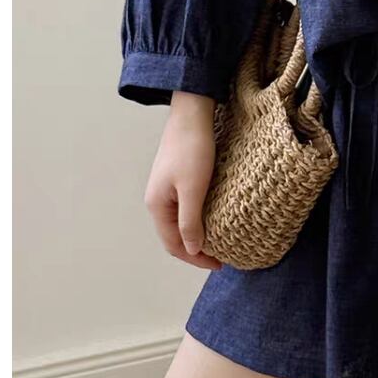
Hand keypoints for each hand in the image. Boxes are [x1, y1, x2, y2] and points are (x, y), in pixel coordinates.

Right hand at [143, 91, 221, 269]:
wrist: (191, 113)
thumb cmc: (191, 149)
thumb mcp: (193, 189)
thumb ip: (190, 221)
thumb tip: (192, 248)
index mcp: (157, 205)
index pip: (173, 244)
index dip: (194, 258)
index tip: (218, 264)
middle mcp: (158, 199)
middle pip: (174, 235)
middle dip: (195, 249)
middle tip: (220, 257)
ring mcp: (166, 187)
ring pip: (179, 221)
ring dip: (196, 233)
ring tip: (218, 241)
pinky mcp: (177, 176)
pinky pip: (184, 206)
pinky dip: (197, 217)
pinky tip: (213, 216)